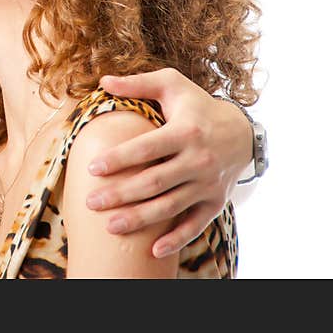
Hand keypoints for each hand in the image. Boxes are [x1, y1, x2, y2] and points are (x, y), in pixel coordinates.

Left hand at [86, 68, 252, 257]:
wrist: (241, 132)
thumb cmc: (196, 106)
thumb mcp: (171, 85)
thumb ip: (138, 83)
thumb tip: (103, 81)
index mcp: (185, 131)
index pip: (146, 148)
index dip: (119, 159)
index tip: (92, 168)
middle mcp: (198, 160)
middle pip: (154, 181)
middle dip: (121, 194)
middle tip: (91, 202)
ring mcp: (207, 184)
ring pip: (170, 206)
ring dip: (140, 219)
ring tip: (110, 226)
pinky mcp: (215, 202)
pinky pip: (195, 225)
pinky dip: (176, 240)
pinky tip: (153, 251)